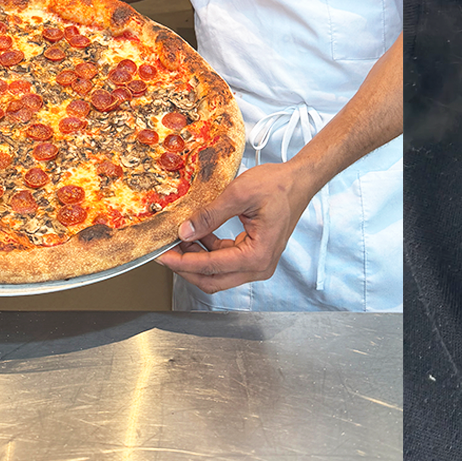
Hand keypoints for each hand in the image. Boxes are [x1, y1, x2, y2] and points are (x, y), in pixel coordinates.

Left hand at [154, 160, 319, 293]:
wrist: (299, 181)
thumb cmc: (278, 185)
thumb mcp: (239, 194)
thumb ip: (210, 215)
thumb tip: (185, 231)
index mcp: (258, 256)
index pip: (211, 267)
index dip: (183, 263)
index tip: (162, 255)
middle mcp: (259, 266)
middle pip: (212, 280)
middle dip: (185, 267)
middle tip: (164, 252)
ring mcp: (257, 264)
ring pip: (217, 273)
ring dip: (195, 260)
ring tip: (177, 241)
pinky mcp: (253, 256)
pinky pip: (225, 262)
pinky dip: (208, 252)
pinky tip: (196, 236)